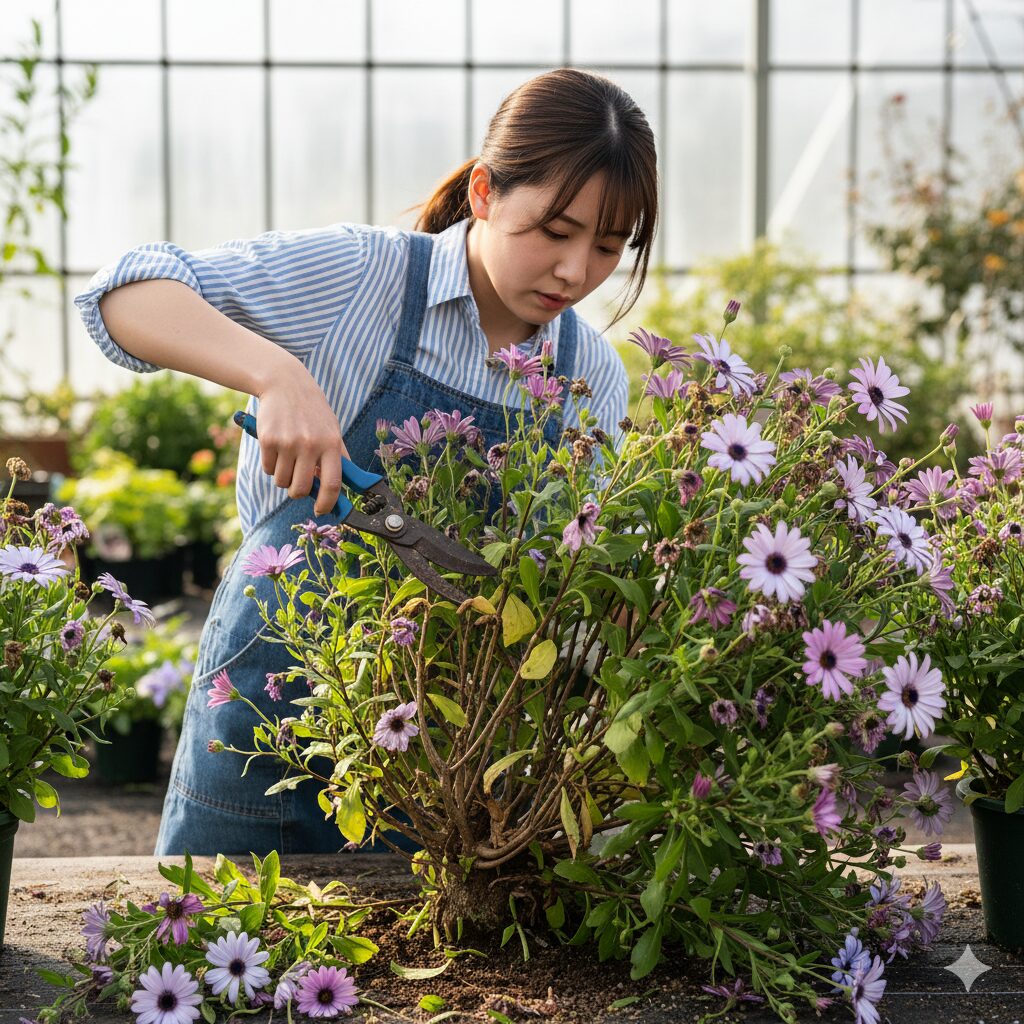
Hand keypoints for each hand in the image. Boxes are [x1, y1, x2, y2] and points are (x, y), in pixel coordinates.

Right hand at [254, 366, 348, 515]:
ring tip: (288, 459)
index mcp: (331, 444)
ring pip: (282, 481)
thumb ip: (338, 457)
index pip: (332, 484)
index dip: (327, 503)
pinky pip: (268, 469)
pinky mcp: (268, 440)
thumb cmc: (312, 411)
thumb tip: (343, 487)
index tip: (321, 511)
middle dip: (297, 493)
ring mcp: (288, 443)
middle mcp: (310, 445)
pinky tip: (276, 448)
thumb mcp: (332, 430)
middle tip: (297, 485)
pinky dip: (270, 465)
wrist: (285, 384)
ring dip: (283, 477)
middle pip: (301, 489)